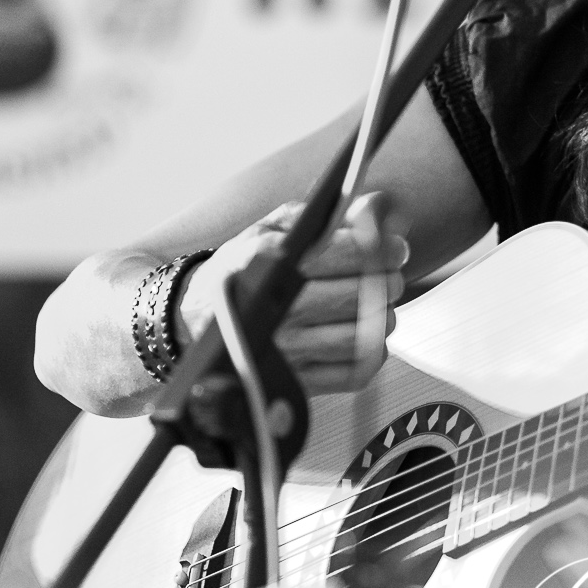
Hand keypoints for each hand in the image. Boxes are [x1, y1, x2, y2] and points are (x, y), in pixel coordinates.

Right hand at [176, 194, 408, 394]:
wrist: (193, 320)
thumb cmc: (243, 269)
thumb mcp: (273, 229)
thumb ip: (326, 214)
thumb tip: (377, 205)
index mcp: (274, 263)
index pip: (351, 252)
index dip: (383, 246)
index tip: (395, 246)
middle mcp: (280, 309)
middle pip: (364, 293)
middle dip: (388, 279)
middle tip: (388, 273)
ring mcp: (288, 350)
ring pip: (366, 334)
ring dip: (383, 315)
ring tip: (375, 303)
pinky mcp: (297, 383)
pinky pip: (357, 372)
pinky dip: (372, 352)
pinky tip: (362, 334)